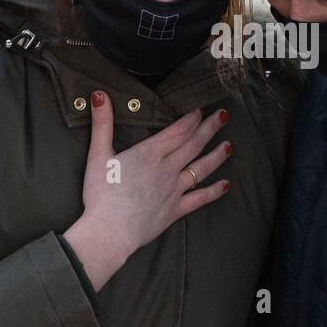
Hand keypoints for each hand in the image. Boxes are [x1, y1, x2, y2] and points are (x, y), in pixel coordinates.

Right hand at [64, 91, 232, 290]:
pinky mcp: (176, 210)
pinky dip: (214, 191)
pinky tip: (226, 185)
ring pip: (201, 168)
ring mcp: (175, 190)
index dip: (191, 118)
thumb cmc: (101, 195)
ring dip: (217, 155)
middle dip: (209, 128)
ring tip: (229, 145)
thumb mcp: (97, 155)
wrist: (110, 232)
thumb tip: (98, 94)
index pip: (177, 130)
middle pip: (193, 144)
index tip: (200, 108)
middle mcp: (167, 169)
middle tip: (223, 116)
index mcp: (150, 153)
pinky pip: (200, 198)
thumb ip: (102, 124)